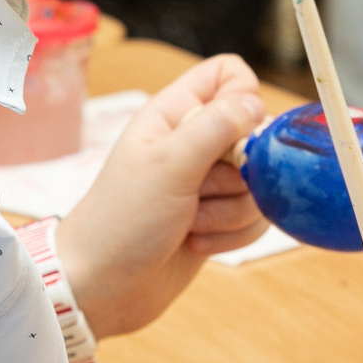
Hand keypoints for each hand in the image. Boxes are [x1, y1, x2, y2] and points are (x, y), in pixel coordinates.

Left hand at [57, 54, 266, 337]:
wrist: (102, 288)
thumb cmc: (121, 221)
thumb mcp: (168, 165)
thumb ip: (215, 127)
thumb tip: (257, 104)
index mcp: (175, 114)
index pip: (230, 75)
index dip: (243, 97)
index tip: (232, 136)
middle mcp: (194, 143)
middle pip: (256, 134)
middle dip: (238, 172)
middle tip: (198, 190)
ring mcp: (208, 184)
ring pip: (260, 181)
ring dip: (232, 210)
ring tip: (190, 223)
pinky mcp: (219, 220)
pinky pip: (256, 217)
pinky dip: (234, 235)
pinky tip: (197, 245)